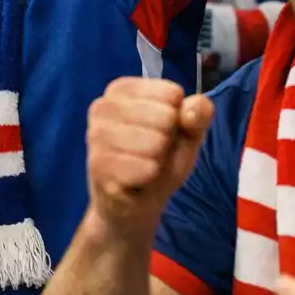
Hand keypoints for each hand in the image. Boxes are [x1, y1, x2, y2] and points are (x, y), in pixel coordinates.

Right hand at [86, 78, 212, 237]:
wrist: (132, 204)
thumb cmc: (158, 160)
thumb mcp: (187, 133)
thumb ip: (198, 113)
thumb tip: (190, 111)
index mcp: (122, 90)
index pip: (170, 93)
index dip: (178, 117)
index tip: (164, 129)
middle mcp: (102, 106)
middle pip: (164, 116)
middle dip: (168, 140)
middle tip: (154, 152)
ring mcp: (96, 136)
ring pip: (153, 143)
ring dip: (159, 160)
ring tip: (145, 165)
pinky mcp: (97, 165)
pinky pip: (143, 169)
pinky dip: (149, 177)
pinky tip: (137, 179)